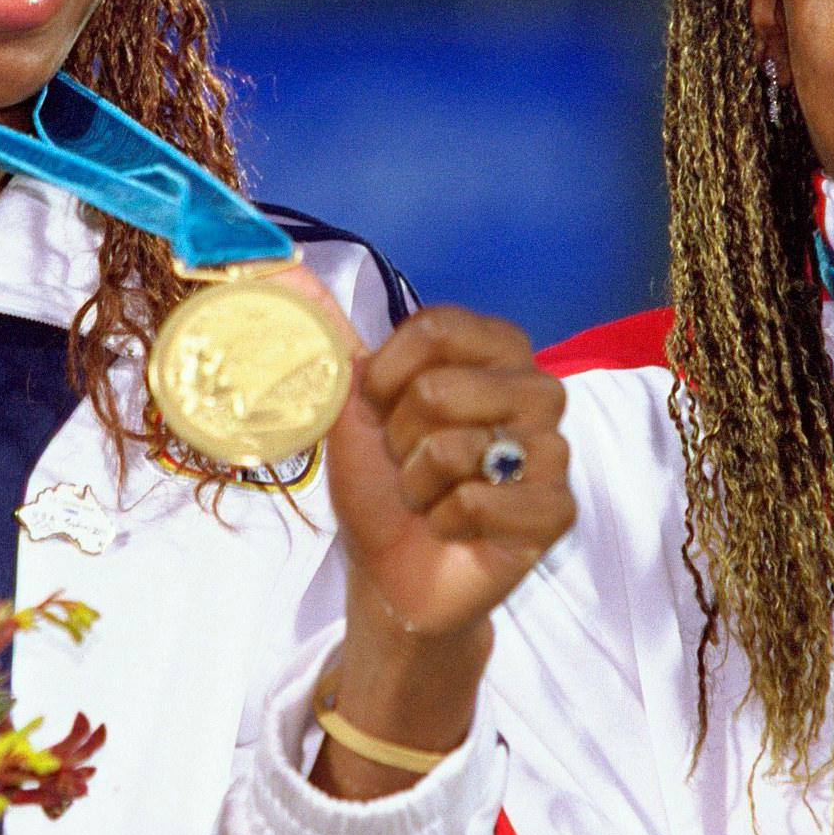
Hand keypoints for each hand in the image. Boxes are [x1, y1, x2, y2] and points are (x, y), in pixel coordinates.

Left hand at [313, 305, 572, 798]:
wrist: (394, 572)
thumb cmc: (381, 482)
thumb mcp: (344, 401)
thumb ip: (321, 331)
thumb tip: (275, 262)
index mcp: (496, 349)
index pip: (436, 327)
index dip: (388, 374)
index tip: (381, 406)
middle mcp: (538, 388)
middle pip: (439, 389)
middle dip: (400, 440)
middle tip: (411, 465)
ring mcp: (554, 449)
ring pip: (456, 449)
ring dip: (419, 486)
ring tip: (432, 498)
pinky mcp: (559, 509)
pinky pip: (478, 501)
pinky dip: (447, 522)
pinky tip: (457, 529)